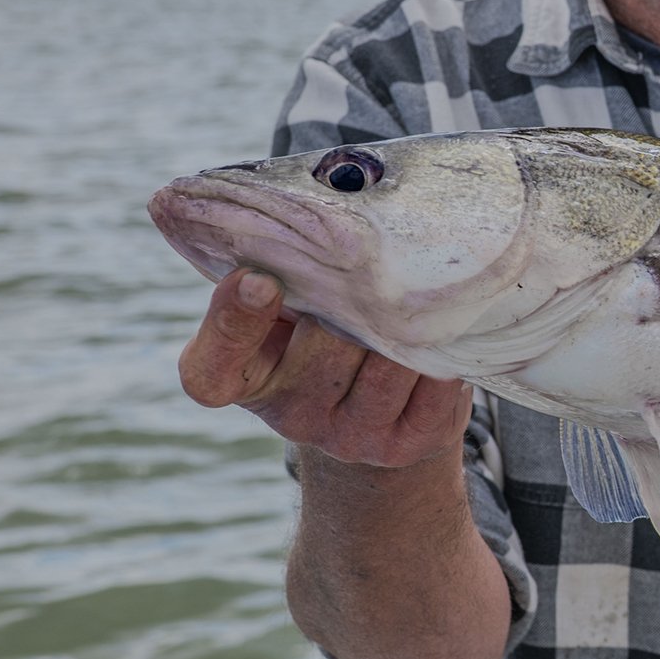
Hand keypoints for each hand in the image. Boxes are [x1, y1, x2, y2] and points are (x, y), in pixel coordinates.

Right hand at [177, 268, 471, 469]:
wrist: (377, 399)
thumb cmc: (319, 325)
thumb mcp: (284, 302)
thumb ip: (280, 271)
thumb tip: (301, 215)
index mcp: (238, 379)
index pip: (212, 366)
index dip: (233, 322)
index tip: (257, 279)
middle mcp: (289, 416)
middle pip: (327, 343)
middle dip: (357, 297)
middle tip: (377, 262)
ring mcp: (349, 437)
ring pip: (389, 364)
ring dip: (409, 323)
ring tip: (418, 290)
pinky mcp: (406, 444)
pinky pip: (436, 385)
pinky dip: (445, 350)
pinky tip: (447, 328)